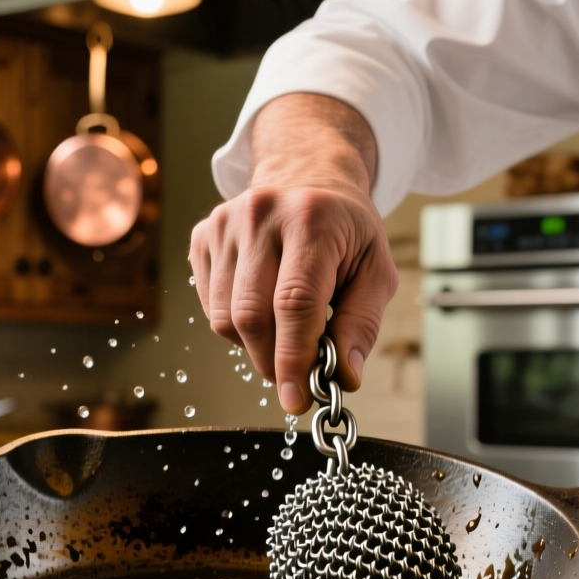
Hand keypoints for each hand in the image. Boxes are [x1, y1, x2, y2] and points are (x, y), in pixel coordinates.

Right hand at [188, 94, 396, 412]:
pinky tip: (263, 304)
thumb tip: (345, 376)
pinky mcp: (203, 235)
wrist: (308, 179)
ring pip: (224, 318)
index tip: (296, 398)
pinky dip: (237, 324)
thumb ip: (363, 324)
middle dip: (273, 361)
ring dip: (255, 344)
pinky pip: (209, 305)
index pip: (294, 303)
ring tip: (285, 328)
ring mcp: (225, 223)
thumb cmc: (346, 231)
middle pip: (252, 315)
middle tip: (295, 375)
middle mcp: (261, 214)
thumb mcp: (376, 271)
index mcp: (312, 219)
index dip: (293, 358)